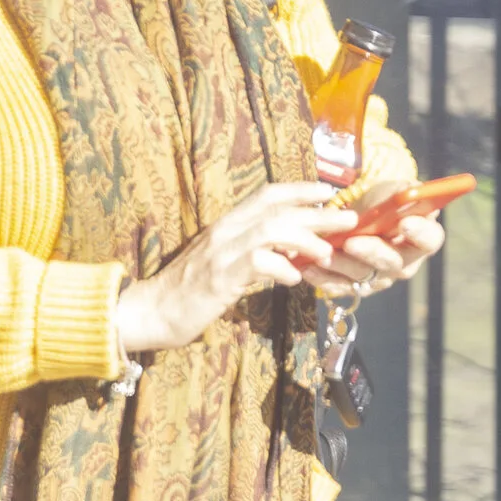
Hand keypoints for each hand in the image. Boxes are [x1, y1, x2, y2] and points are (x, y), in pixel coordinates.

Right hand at [114, 183, 353, 354]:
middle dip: (316, 212)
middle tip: (348, 217)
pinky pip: (257, 261)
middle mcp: (225, 230)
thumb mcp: (223, 263)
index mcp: (227, 224)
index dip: (299, 189)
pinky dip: (281, 267)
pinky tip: (295, 278)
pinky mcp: (219, 277)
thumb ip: (252, 253)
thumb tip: (289, 252)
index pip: (267, 194)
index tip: (328, 190)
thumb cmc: (189, 290)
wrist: (152, 311)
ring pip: (271, 230)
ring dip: (305, 238)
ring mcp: (221, 252)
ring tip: (326, 252)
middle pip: (277, 210)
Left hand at [300, 179, 447, 297]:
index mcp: (422, 239)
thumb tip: (412, 191)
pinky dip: (323, 279)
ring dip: (341, 266)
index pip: (429, 239)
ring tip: (323, 254)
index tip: (405, 222)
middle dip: (371, 252)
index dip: (420, 233)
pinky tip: (309, 269)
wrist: (360, 217)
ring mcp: (380, 279)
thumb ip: (402, 193)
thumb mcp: (392, 192)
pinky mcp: (356, 287)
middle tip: (352, 242)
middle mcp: (405, 263)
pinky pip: (340, 287)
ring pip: (363, 276)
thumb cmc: (382, 203)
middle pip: (393, 263)